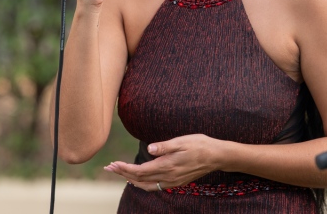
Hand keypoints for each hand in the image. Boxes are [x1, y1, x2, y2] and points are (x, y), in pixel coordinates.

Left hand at [104, 134, 221, 191]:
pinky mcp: (177, 182)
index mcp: (167, 165)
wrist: (217, 156)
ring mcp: (173, 181)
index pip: (140, 171)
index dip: (125, 169)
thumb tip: (149, 149)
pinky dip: (144, 184)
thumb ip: (165, 146)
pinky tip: (140, 179)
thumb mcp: (182, 141)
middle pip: (140, 179)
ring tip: (121, 174)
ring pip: (147, 186)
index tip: (113, 164)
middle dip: (123, 174)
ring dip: (132, 180)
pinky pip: (155, 187)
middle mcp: (168, 177)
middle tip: (110, 168)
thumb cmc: (200, 145)